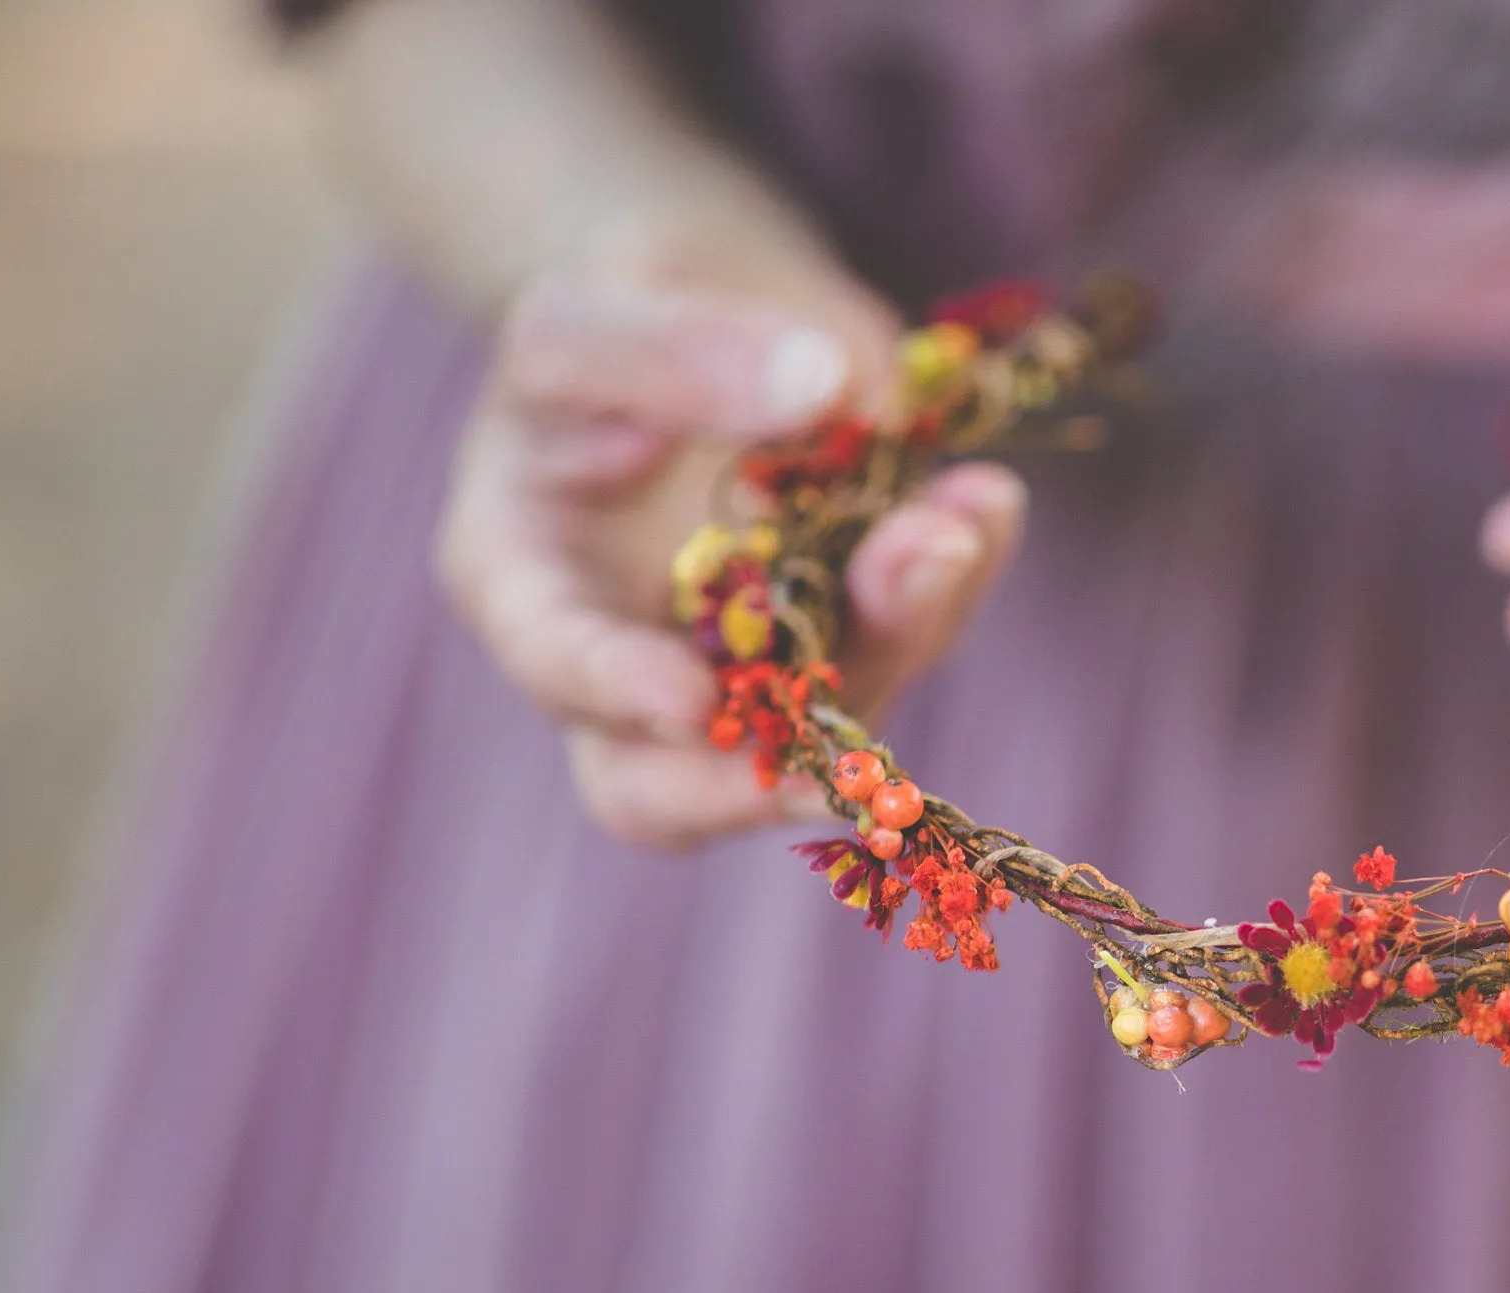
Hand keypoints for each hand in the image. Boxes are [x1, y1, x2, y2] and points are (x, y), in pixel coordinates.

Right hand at [436, 245, 1026, 847]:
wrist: (703, 305)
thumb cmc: (608, 316)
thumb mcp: (598, 308)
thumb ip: (675, 353)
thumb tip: (821, 389)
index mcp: (526, 585)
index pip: (562, 673)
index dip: (619, 699)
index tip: (691, 697)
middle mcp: (639, 663)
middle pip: (697, 771)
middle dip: (789, 740)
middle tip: (868, 676)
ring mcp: (759, 667)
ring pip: (837, 705)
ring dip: (908, 622)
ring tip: (960, 516)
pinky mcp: (854, 635)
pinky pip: (911, 629)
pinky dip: (956, 571)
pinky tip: (984, 502)